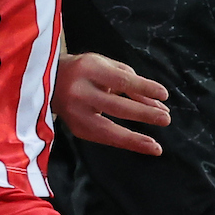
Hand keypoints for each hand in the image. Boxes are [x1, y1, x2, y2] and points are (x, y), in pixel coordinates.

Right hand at [54, 52, 171, 155]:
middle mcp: (79, 91)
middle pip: (116, 106)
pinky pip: (104, 139)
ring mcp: (75, 113)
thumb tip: (158, 103)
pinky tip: (142, 145)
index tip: (164, 95)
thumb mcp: (107, 67)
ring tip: (155, 147)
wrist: (49, 82)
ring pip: (108, 130)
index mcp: (88, 69)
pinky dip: (124, 143)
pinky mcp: (76, 128)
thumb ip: (132, 82)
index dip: (144, 88)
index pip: (121, 80)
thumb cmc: (85, 71)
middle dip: (143, 114)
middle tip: (165, 119)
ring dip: (135, 139)